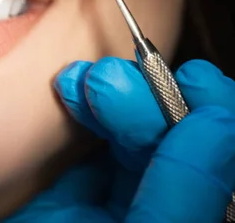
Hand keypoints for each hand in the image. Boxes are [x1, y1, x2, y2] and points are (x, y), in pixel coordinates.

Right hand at [3, 59, 234, 221]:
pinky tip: (70, 90)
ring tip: (88, 81)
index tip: (194, 84)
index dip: (217, 116)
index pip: (224, 163)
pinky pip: (94, 138)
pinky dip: (82, 108)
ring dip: (114, 97)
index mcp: (195, 217)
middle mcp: (166, 207)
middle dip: (154, 99)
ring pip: (137, 131)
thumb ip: (183, 197)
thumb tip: (218, 129)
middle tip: (119, 80)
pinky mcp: (83, 189)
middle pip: (179, 140)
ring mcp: (125, 198)